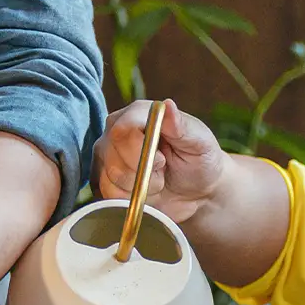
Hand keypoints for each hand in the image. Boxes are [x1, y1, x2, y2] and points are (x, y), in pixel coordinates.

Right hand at [94, 99, 228, 223]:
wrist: (197, 192)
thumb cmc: (200, 161)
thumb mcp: (200, 142)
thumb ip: (182, 125)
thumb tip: (167, 105)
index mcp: (138, 113)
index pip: (122, 131)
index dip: (140, 152)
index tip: (162, 161)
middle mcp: (116, 129)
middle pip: (113, 157)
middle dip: (143, 174)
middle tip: (163, 170)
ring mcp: (107, 154)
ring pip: (111, 178)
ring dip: (140, 188)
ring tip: (157, 180)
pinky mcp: (104, 178)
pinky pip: (109, 195)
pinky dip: (131, 199)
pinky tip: (145, 191)